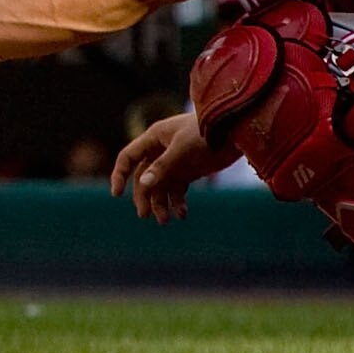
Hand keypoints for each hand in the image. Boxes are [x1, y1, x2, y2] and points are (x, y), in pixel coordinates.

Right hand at [111, 110, 233, 223]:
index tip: (116, 195)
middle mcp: (160, 151)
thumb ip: (162, 167)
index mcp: (153, 139)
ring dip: (161, 203)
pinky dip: (178, 202)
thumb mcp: (182, 150)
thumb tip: (143, 184)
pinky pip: (178, 190)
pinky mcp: (189, 171)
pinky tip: (182, 214)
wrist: (237, 132)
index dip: (120, 175)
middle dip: (144, 197)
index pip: (128, 158)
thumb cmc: (207, 133)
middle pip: (144, 177)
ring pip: (160, 186)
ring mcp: (175, 162)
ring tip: (166, 220)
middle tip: (145, 215)